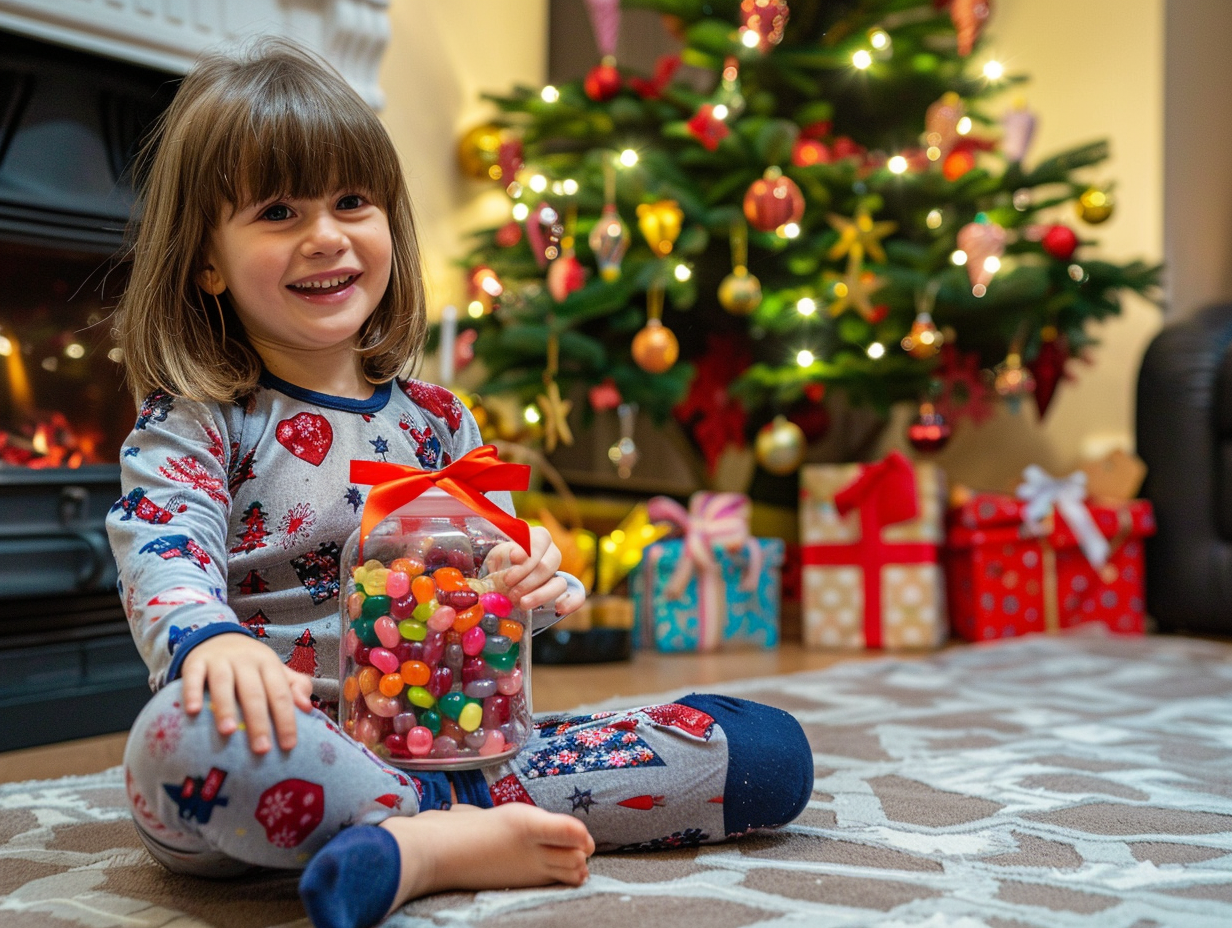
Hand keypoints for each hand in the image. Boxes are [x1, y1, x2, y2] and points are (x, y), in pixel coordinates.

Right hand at [179, 632, 314, 753]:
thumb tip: (307, 707)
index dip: (286, 719)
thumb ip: (295, 687)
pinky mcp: (196, 661)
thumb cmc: (252, 665)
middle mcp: (246, 660)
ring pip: (223, 683)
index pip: (280, 693)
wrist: (218, 637)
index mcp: (269, 664)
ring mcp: (220, 660)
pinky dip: (192, 692)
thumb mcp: (276, 670)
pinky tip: (193, 711)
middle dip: (258, 721)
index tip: (288, 745)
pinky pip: (193, 676)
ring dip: (225, 707)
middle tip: (261, 749)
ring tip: (229, 732)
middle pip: (254, 691)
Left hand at [487, 526, 575, 612]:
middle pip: (547, 565)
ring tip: (522, 603)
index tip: (513, 559)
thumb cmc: (500, 565)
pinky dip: (571, 603)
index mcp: (536, 538)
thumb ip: (501, 556)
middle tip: (511, 591)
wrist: (503, 582)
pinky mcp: (563, 592)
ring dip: (540, 595)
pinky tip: (558, 609)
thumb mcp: (496, 556)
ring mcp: (558, 573)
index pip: (539, 541)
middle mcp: (551, 552)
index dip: (528, 552)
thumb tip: (509, 561)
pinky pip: (576, 596)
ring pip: (559, 583)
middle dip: (528, 580)